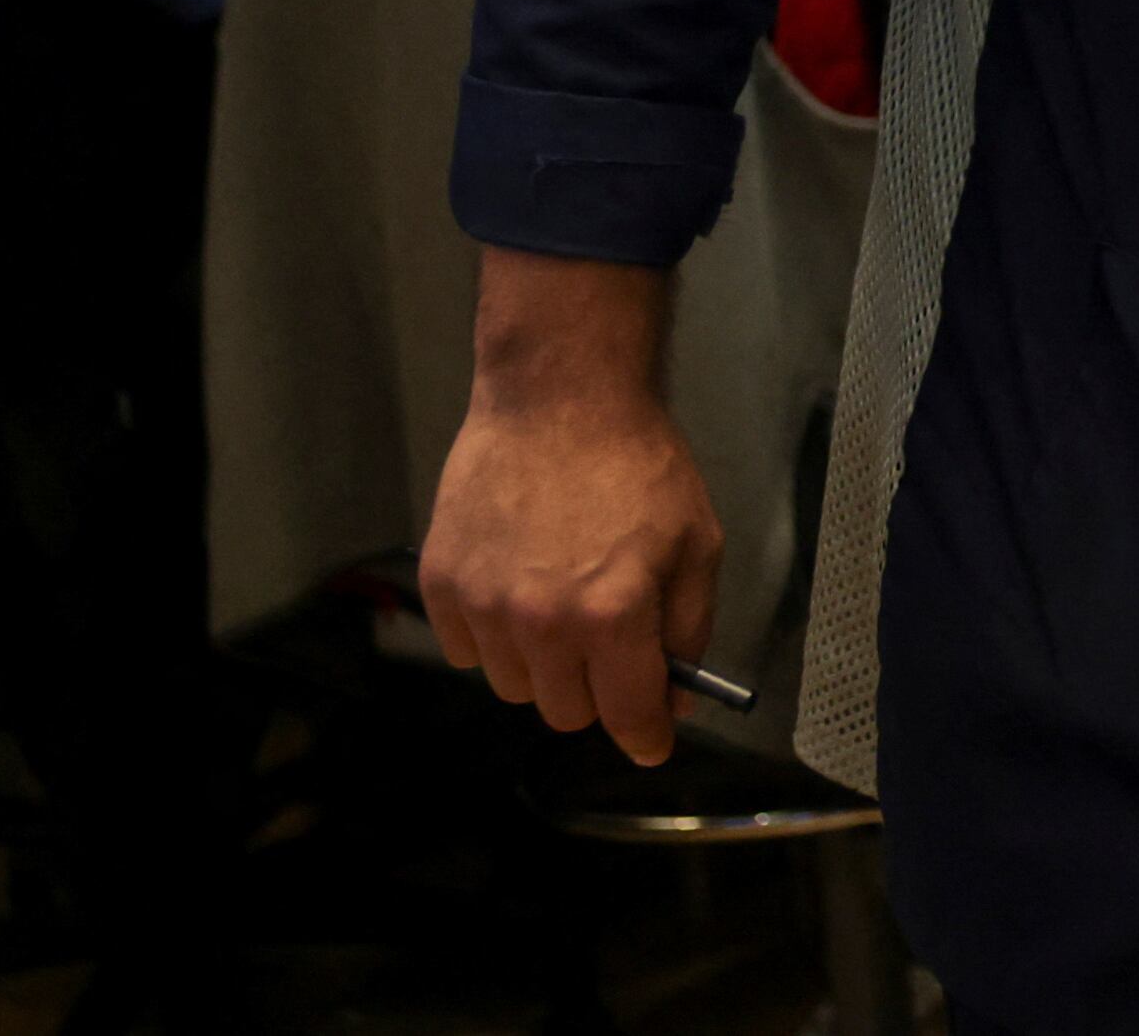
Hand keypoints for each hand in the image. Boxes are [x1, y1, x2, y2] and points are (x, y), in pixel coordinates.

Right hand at [420, 250, 722, 764]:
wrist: (560, 399)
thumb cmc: (638, 465)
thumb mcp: (697, 543)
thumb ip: (688, 631)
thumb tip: (675, 699)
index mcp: (612, 614)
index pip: (627, 716)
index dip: (646, 737)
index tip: (651, 740)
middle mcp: (541, 622)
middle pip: (565, 713)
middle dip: (597, 690)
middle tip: (611, 642)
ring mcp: (483, 605)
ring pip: (514, 687)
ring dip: (543, 665)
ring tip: (561, 600)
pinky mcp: (441, 585)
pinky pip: (467, 651)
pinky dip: (492, 637)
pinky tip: (518, 584)